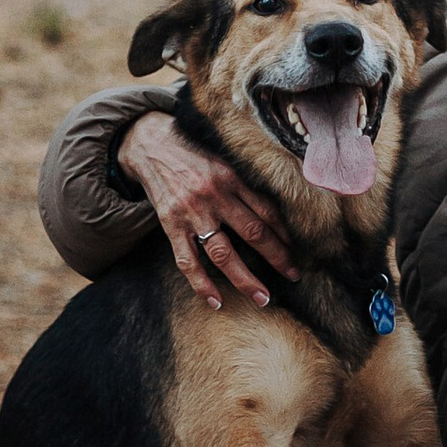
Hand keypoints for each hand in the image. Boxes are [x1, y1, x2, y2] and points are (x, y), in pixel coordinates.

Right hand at [118, 109, 300, 310]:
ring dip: (245, 279)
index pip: (266, 210)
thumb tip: (271, 212)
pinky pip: (188, 261)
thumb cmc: (192, 153)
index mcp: (231, 178)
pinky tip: (216, 301)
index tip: (297, 250)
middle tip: (294, 276)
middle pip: (253, 232)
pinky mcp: (171, 225)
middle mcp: (214, 196)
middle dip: (277, 257)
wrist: (149, 145)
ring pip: (223, 253)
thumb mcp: (223, 160)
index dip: (284, 232)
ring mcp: (192, 213)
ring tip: (262, 298)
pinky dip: (202, 284)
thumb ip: (243, 185)